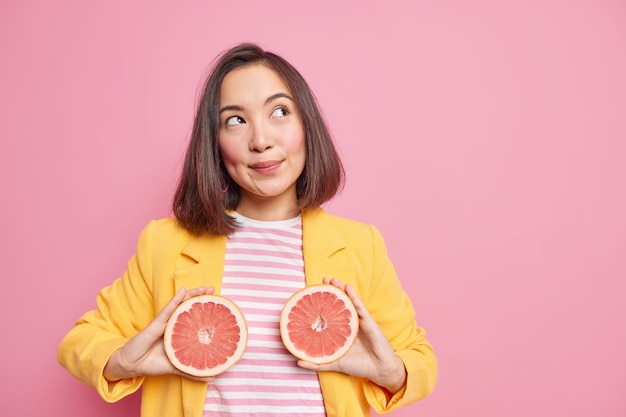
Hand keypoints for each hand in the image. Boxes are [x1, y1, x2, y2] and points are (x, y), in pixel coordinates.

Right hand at [103, 286, 214, 382]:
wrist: (133, 365)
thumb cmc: (153, 363)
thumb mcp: (177, 366)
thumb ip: (192, 370)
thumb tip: (212, 377)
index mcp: (179, 332)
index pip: (193, 317)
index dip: (204, 309)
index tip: (219, 303)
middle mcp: (173, 324)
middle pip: (189, 307)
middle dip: (201, 297)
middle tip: (213, 290)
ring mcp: (165, 322)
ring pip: (180, 304)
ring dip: (191, 294)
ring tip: (204, 288)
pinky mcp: (156, 323)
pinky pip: (167, 310)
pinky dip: (175, 300)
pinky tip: (183, 291)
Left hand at [297, 278, 406, 393]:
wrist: (379, 370)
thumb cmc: (359, 366)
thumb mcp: (335, 363)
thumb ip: (317, 362)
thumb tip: (297, 361)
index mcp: (342, 331)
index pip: (331, 313)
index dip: (323, 303)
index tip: (312, 293)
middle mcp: (350, 323)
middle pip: (339, 304)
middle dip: (331, 291)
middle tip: (322, 281)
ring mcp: (360, 321)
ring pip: (349, 301)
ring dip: (342, 289)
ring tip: (332, 279)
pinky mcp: (369, 321)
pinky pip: (360, 306)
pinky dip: (354, 296)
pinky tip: (347, 287)